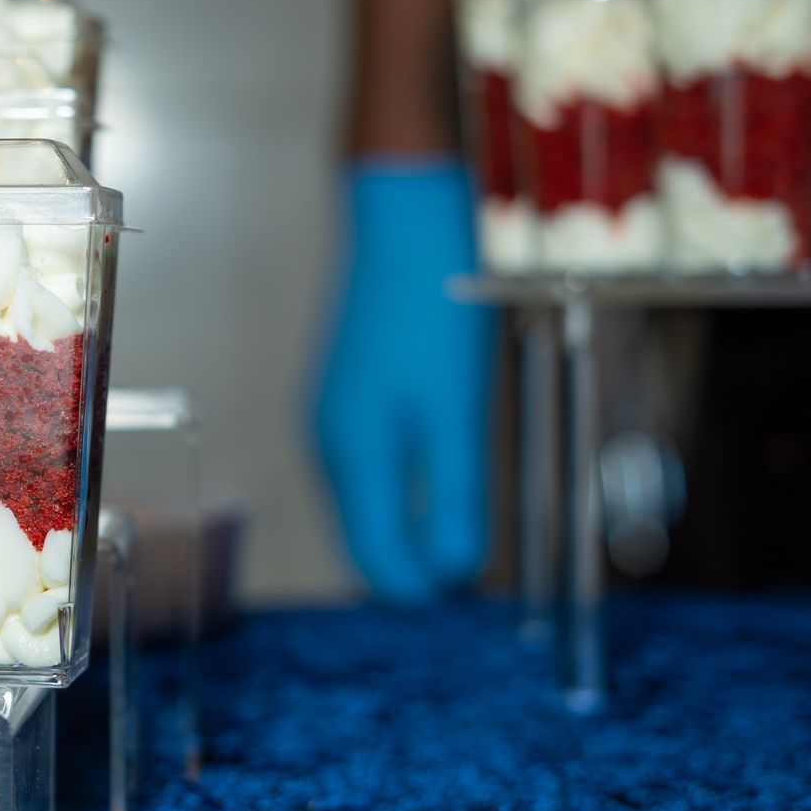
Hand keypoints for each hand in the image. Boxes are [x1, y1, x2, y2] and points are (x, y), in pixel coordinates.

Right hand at [313, 159, 492, 601]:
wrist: (404, 220)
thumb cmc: (433, 312)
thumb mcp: (457, 412)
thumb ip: (452, 494)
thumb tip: (453, 572)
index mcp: (354, 455)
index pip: (376, 557)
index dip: (422, 586)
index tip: (471, 590)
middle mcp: (331, 443)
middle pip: (366, 534)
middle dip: (415, 559)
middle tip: (478, 566)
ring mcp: (334, 416)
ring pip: (369, 501)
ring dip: (412, 524)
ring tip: (465, 525)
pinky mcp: (348, 394)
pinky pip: (372, 466)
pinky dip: (406, 486)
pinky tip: (442, 471)